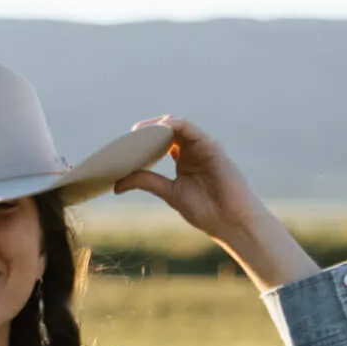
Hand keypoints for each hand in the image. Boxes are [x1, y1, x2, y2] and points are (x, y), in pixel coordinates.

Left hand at [113, 118, 317, 290]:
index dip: (143, 139)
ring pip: (178, 125)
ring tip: (140, 131)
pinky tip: (161, 128)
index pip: (160, 140)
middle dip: (148, 129)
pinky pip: (192, 130)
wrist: (230, 220)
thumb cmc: (205, 209)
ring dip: (158, 125)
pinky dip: (176, 125)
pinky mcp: (211, 147)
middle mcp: (192, 148)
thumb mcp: (169, 192)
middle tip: (130, 136)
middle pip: (167, 129)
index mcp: (183, 158)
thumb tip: (116, 184)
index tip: (124, 144)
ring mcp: (202, 146)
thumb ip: (146, 182)